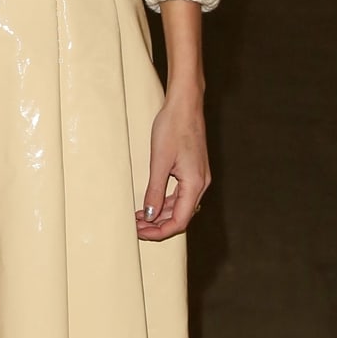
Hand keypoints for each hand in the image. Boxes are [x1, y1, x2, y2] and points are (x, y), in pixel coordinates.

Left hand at [136, 88, 209, 242]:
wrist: (185, 105)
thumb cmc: (173, 128)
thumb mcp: (159, 161)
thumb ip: (154, 191)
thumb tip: (150, 215)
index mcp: (195, 184)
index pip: (180, 221)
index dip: (159, 231)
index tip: (141, 232)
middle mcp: (200, 184)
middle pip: (181, 216)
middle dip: (158, 225)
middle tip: (136, 226)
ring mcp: (198, 177)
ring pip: (180, 206)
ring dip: (161, 214)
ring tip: (139, 216)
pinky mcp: (193, 170)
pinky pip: (180, 194)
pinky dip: (165, 202)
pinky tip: (151, 202)